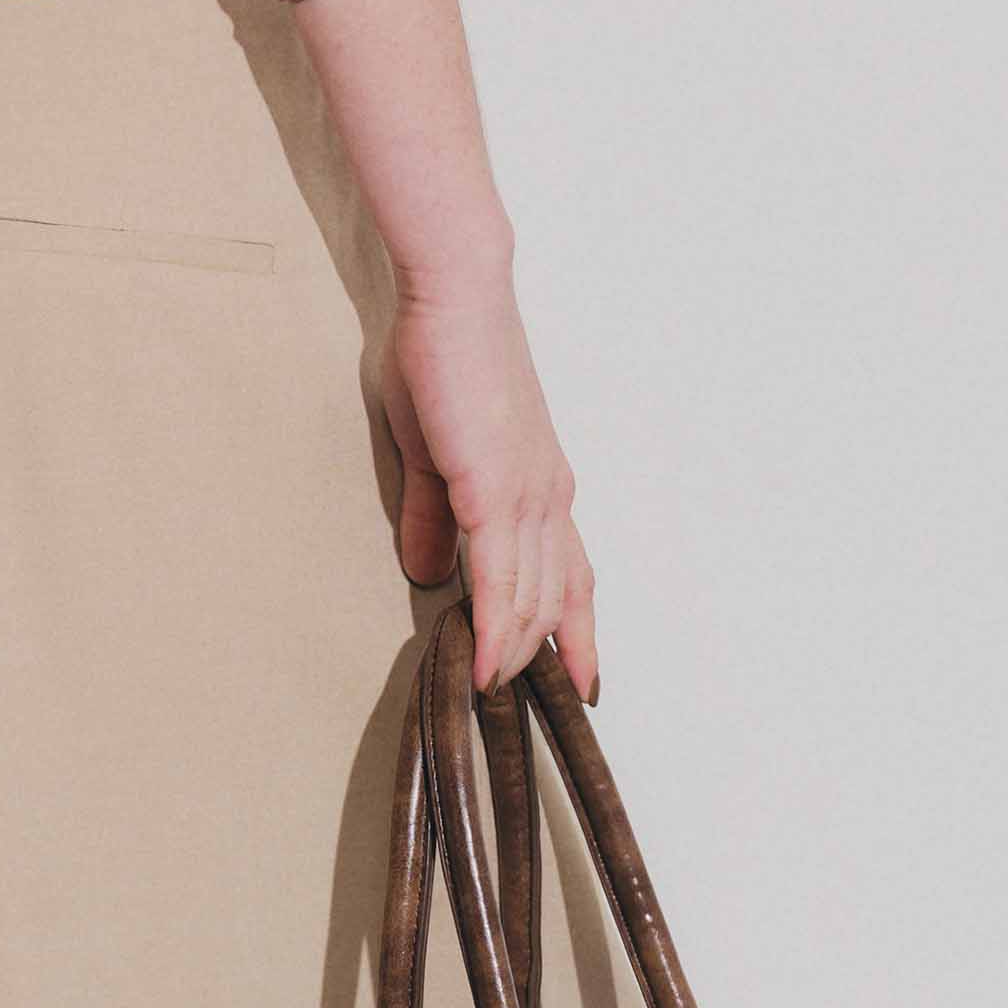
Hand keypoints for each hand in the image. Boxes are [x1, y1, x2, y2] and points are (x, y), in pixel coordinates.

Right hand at [375, 266, 596, 700]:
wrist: (455, 296)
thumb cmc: (443, 357)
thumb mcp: (432, 450)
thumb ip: (432, 512)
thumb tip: (426, 568)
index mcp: (539, 485)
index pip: (569, 575)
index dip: (576, 631)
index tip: (581, 680)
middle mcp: (547, 496)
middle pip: (556, 598)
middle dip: (544, 659)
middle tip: (524, 711)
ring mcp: (527, 495)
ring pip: (530, 598)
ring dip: (512, 653)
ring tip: (492, 698)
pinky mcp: (494, 491)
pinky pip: (499, 579)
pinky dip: (494, 628)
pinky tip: (486, 665)